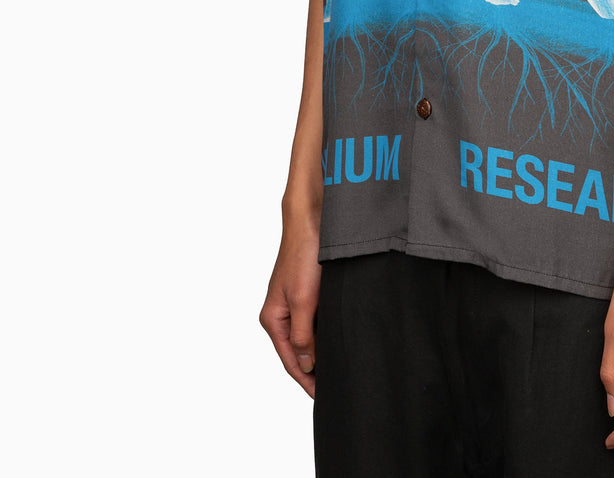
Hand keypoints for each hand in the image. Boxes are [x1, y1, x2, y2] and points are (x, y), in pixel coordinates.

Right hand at [259, 222, 321, 398]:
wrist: (313, 221)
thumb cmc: (304, 257)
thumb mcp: (303, 301)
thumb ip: (302, 335)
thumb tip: (306, 365)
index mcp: (272, 318)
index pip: (289, 360)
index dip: (306, 380)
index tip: (323, 396)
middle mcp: (280, 313)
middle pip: (297, 351)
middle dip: (313, 369)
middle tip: (334, 386)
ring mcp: (293, 303)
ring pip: (307, 337)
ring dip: (319, 351)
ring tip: (337, 368)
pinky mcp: (306, 293)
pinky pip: (314, 322)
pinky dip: (323, 334)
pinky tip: (336, 339)